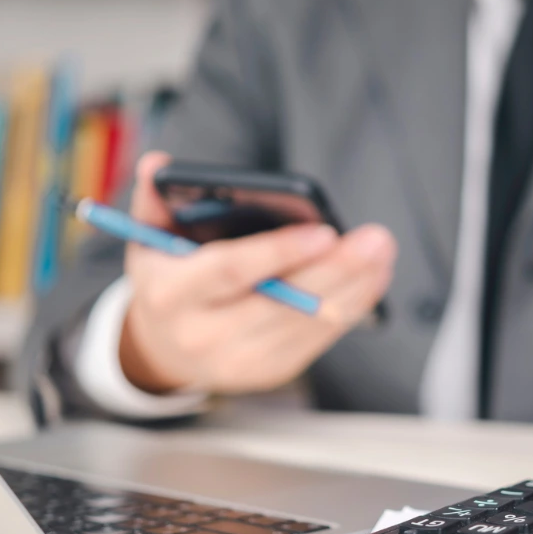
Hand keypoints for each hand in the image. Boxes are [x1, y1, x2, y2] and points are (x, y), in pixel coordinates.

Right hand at [119, 152, 396, 393]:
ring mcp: (240, 361)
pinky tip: (373, 277)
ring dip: (354, 287)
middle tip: (375, 238)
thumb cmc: (168, 279)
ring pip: (308, 323)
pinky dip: (352, 306)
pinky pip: (319, 339)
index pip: (230, 272)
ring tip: (382, 251)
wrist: (163, 348)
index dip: (278, 252)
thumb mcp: (150, 241)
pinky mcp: (271, 371)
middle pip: (281, 303)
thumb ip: (154, 199)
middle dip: (334, 270)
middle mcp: (204, 336)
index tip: (323, 230)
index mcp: (171, 295)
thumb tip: (158, 162)